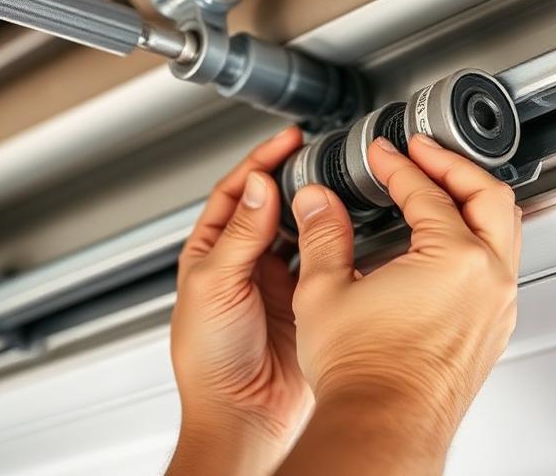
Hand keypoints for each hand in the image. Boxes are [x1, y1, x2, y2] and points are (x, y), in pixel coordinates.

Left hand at [167, 126, 311, 475]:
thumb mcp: (215, 286)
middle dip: (291, 178)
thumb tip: (259, 186)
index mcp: (211, 252)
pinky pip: (322, 259)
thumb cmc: (210, 360)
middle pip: (270, 204)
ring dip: (313, 207)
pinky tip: (346, 229)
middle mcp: (244, 261)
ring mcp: (277, 279)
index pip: (237, 192)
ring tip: (333, 186)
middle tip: (317, 156)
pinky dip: (333, 241)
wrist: (243, 413)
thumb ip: (239, 235)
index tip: (287, 141)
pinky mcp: (304, 298)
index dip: (260, 161)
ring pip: (299, 229)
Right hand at [278, 133, 520, 475]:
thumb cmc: (362, 374)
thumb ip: (323, 235)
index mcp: (454, 262)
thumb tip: (317, 202)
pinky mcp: (492, 327)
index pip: (427, 193)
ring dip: (471, 199)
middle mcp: (488, 280)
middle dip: (453, 165)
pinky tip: (447, 239)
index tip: (381, 155)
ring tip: (438, 186)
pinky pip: (499, 263)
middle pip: (489, 196)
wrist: (382, 426)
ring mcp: (496, 306)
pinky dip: (477, 236)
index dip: (398, 166)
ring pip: (503, 228)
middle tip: (423, 151)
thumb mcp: (325, 291)